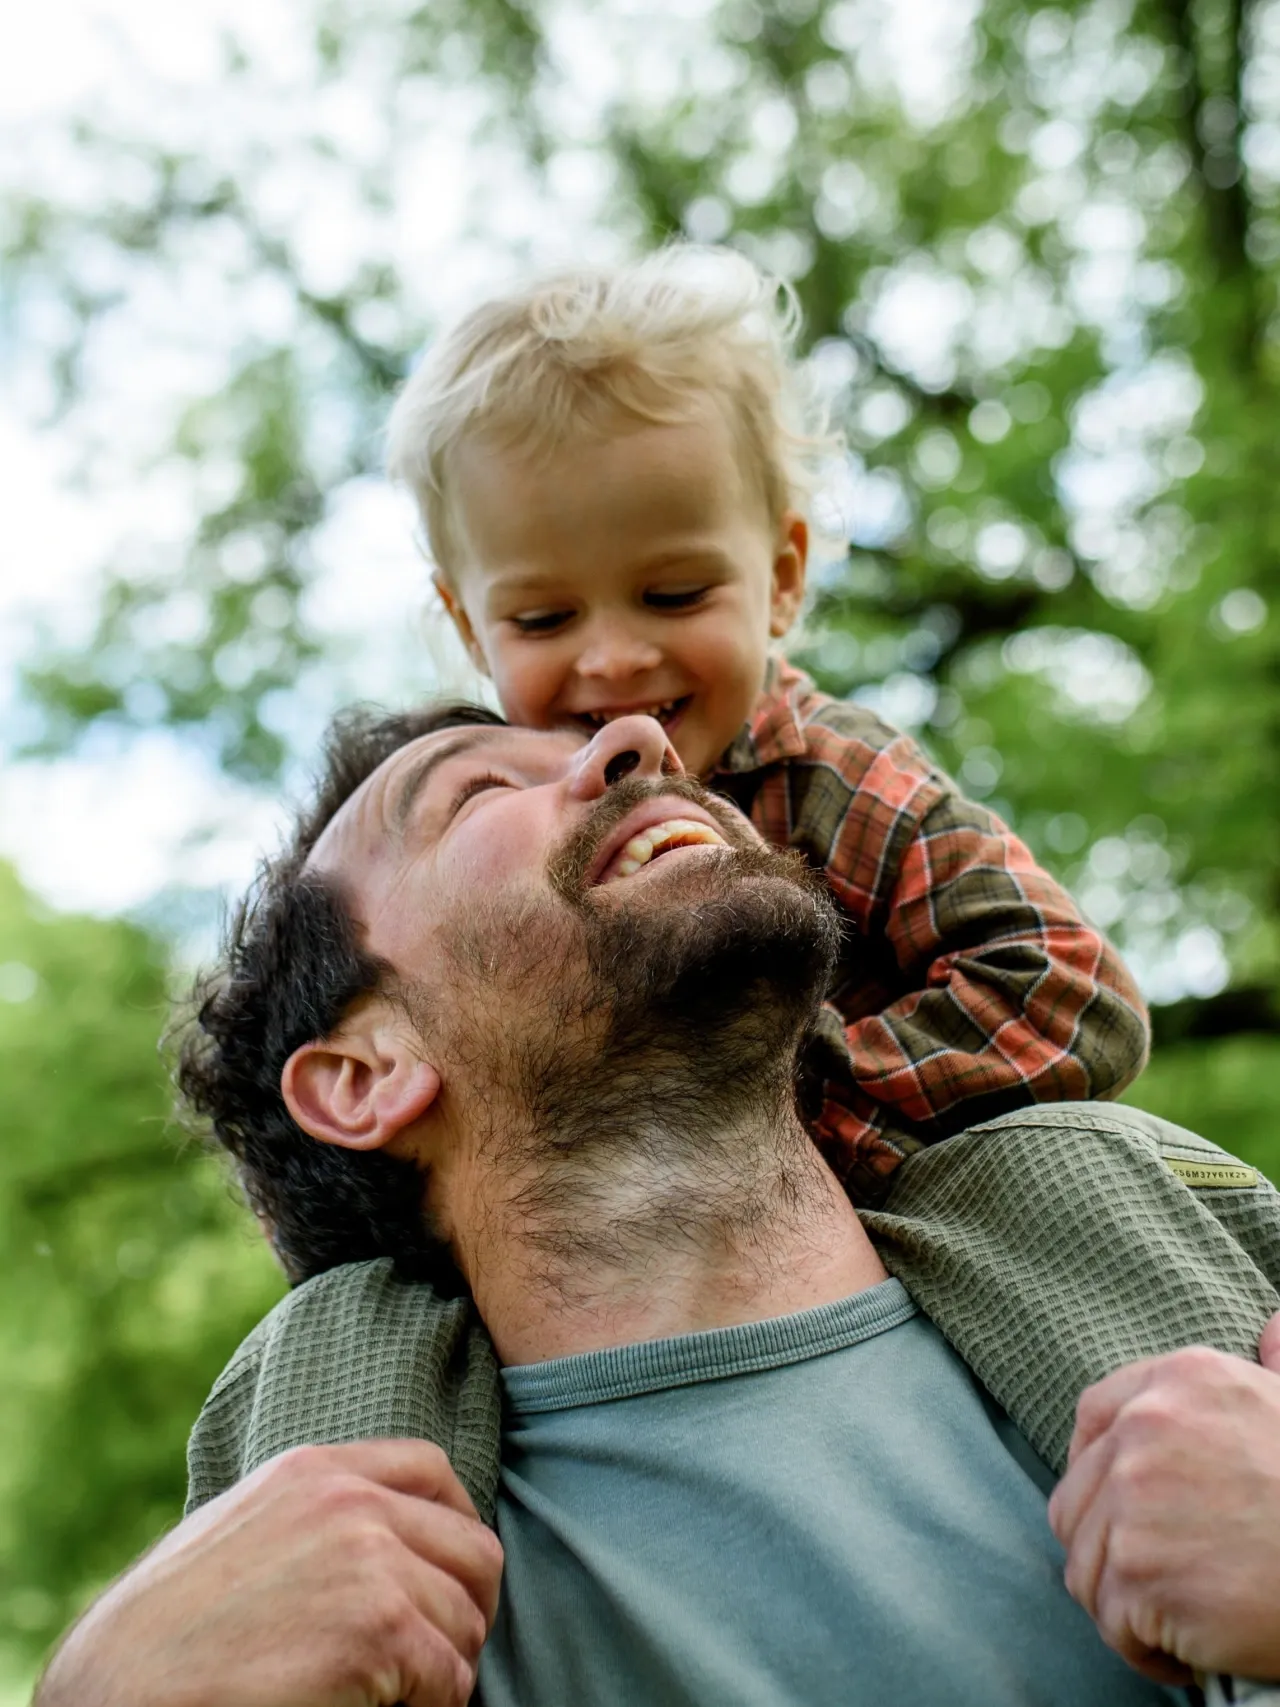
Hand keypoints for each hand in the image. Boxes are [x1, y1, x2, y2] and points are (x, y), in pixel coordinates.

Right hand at [35, 1439, 503, 1706]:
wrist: (118, 1692)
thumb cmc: (166, 1631)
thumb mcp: (240, 1530)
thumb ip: (311, 1517)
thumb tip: (383, 1542)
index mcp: (313, 1469)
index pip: (432, 1471)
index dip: (458, 1525)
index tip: (451, 1575)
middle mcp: (349, 1501)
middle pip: (472, 1547)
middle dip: (466, 1605)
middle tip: (439, 1655)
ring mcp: (368, 1560)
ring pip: (466, 1618)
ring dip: (447, 1665)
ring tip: (403, 1693)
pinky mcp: (378, 1629)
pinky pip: (451, 1674)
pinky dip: (435, 1704)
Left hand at [1048, 1311, 1279, 1684]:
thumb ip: (1273, 1365)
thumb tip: (1274, 1328)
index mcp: (1182, 1381)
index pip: (1095, 1415)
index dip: (1097, 1467)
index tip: (1117, 1505)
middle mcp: (1145, 1428)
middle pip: (1077, 1497)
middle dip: (1108, 1545)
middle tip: (1156, 1576)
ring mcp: (1133, 1500)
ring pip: (1086, 1563)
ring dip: (1122, 1600)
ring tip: (1169, 1617)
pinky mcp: (1137, 1573)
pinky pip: (1111, 1621)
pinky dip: (1141, 1648)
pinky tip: (1180, 1653)